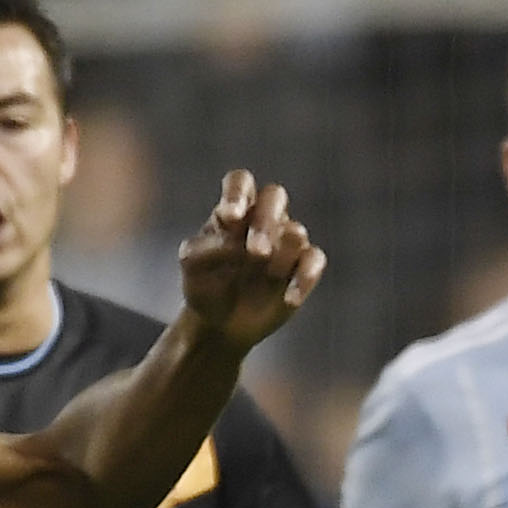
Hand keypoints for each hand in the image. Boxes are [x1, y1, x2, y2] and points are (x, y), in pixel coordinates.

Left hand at [176, 171, 324, 353]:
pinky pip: (315, 260)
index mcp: (234, 210)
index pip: (240, 182)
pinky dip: (304, 278)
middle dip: (266, 222)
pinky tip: (289, 298)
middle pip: (275, 196)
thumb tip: (235, 242)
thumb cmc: (204, 285)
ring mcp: (285, 242)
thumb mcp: (192, 266)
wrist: (221, 324)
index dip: (238, 193)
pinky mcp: (303, 267)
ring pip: (295, 232)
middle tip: (256, 253)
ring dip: (279, 257)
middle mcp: (262, 219)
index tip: (230, 217)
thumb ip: (205, 248)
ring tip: (266, 277)